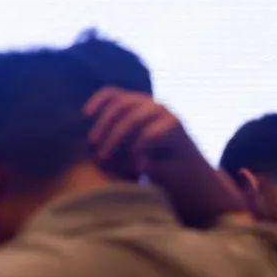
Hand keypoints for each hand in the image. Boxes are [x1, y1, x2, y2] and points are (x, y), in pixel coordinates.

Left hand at [83, 87, 247, 225]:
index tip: (84, 116)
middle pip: (121, 104)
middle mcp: (151, 106)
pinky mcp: (176, 127)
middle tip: (95, 150)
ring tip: (106, 159)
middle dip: (104, 126)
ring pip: (133, 117)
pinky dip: (138, 147)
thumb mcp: (129, 156)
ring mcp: (165, 114)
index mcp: (138, 108)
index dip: (98, 101)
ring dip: (116, 138)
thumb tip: (89, 146)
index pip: (114, 94)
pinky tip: (136, 165)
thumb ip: (114, 145)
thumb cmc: (157, 168)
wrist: (192, 181)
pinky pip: (150, 132)